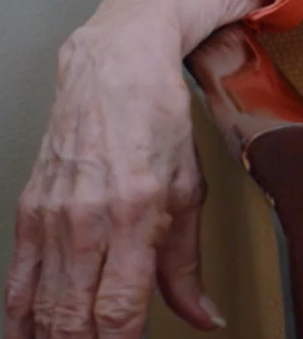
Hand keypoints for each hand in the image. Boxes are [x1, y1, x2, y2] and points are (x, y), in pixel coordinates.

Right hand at [7, 23, 222, 338]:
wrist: (111, 72)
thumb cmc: (158, 124)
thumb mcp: (191, 191)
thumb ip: (188, 265)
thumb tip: (203, 318)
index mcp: (136, 214)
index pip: (119, 308)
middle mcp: (87, 221)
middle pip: (74, 317)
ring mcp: (50, 219)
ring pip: (41, 308)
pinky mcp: (27, 215)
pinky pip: (18, 284)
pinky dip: (21, 320)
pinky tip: (30, 338)